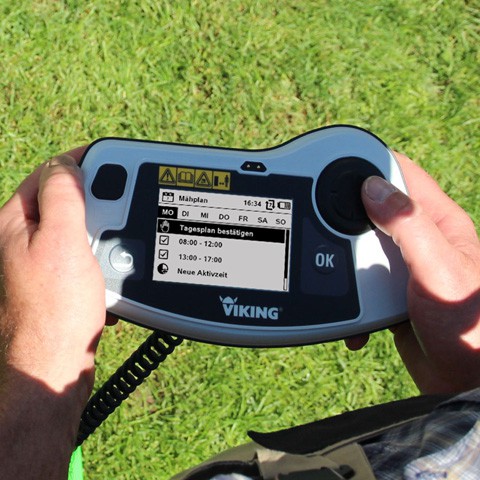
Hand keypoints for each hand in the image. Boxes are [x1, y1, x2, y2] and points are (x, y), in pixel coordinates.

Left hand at [0, 149, 106, 477]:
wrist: (55, 364)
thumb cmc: (55, 310)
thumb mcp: (61, 242)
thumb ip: (63, 197)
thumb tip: (67, 165)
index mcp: (16, 223)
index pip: (49, 175)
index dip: (81, 163)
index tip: (111, 159)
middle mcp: (25, 239)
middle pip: (67, 201)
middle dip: (98, 205)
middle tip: (118, 213)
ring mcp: (43, 260)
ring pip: (82, 230)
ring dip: (103, 236)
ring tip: (113, 252)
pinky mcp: (61, 279)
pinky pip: (87, 255)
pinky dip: (102, 258)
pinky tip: (108, 273)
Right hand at [347, 153, 479, 393]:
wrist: (466, 381)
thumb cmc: (471, 324)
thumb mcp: (439, 267)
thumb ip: (408, 226)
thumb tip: (373, 188)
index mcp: (439, 223)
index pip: (402, 175)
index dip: (371, 165)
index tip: (338, 165)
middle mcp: (420, 240)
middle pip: (372, 210)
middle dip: (346, 215)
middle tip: (322, 220)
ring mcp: (403, 267)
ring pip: (360, 246)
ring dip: (343, 259)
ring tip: (334, 272)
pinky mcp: (389, 293)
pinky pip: (358, 281)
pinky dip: (347, 292)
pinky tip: (350, 310)